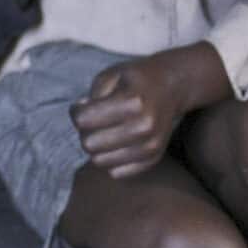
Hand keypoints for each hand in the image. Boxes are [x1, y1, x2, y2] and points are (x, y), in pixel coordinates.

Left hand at [71, 57, 195, 178]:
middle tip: (91, 119)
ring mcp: (151, 145)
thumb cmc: (134, 79)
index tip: (81, 104)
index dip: (75, 111)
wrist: (171, 87)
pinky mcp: (153, 158)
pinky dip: (109, 159)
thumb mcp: (109, 75)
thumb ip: (92, 97)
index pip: (83, 120)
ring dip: (95, 147)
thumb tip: (80, 121)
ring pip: (100, 161)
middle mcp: (144, 127)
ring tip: (103, 130)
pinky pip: (116, 172)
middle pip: (89, 144)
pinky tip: (114, 142)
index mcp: (132, 102)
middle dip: (83, 131)